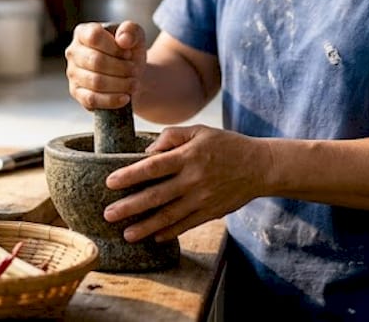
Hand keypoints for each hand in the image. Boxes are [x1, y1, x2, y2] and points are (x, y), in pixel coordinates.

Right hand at [64, 21, 146, 109]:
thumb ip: (131, 30)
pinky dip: (111, 100)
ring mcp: (73, 73)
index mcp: (83, 32)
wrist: (130, 74)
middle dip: (121, 68)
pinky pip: (91, 99)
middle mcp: (73, 52)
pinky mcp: (77, 93)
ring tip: (134, 83)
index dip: (115, 47)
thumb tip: (123, 40)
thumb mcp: (135, 35)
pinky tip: (125, 98)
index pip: (94, 36)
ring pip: (95, 82)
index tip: (128, 54)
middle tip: (135, 71)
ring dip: (120, 84)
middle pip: (96, 61)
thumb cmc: (129, 51)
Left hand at [102, 125, 271, 242]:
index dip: (130, 175)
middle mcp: (193, 179)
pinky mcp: (211, 212)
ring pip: (168, 216)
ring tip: (126, 234)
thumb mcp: (200, 131)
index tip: (110, 182)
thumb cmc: (226, 145)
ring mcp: (202, 199)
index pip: (153, 167)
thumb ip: (172, 136)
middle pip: (156, 196)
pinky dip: (169, 232)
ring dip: (145, 227)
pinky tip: (153, 237)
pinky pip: (186, 225)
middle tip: (107, 215)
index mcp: (188, 156)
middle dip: (129, 207)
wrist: (260, 166)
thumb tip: (147, 152)